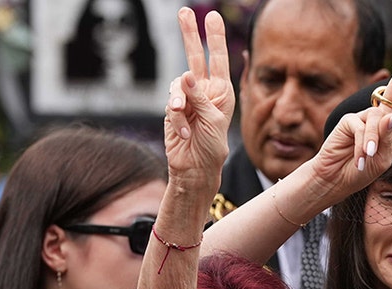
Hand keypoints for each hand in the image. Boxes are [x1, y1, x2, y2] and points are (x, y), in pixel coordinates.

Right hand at [163, 7, 233, 182]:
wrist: (194, 170)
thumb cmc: (211, 147)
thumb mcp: (212, 121)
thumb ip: (199, 97)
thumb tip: (185, 75)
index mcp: (221, 91)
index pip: (217, 59)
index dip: (214, 38)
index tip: (212, 16)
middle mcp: (203, 91)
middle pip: (194, 57)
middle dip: (189, 34)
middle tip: (184, 12)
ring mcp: (186, 99)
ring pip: (177, 85)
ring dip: (179, 102)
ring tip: (185, 118)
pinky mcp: (171, 111)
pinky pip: (170, 106)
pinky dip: (176, 120)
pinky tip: (184, 134)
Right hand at [305, 40, 391, 202]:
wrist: (335, 181)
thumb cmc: (360, 173)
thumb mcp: (381, 161)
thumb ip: (387, 140)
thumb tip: (390, 116)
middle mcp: (382, 120)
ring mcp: (365, 118)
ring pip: (377, 120)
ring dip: (371, 142)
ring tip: (365, 159)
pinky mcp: (349, 120)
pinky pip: (361, 127)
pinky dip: (361, 144)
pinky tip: (358, 157)